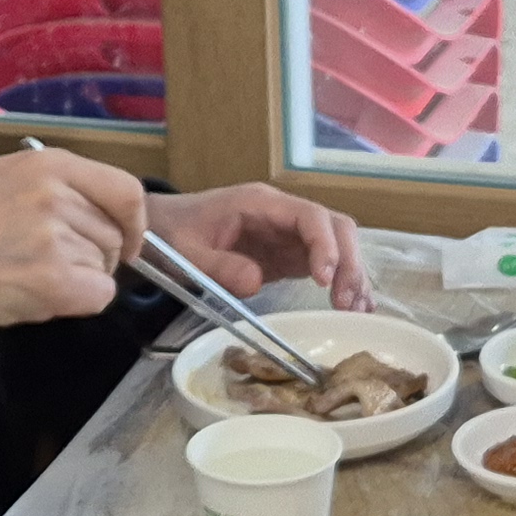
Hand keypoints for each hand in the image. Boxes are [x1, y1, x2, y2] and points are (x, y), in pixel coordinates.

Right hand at [0, 150, 140, 335]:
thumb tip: (96, 215)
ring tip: (23, 277)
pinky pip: (98, 297)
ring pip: (105, 268)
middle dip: (92, 257)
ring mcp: (56, 236)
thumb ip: (52, 190)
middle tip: (41, 266)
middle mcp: (57, 193)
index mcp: (48, 163)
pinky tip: (33, 298)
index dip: (131, 222)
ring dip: (77, 281)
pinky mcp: (53, 280)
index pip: (126, 190)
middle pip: (115, 235)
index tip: (124, 241)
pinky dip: (75, 304)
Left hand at [150, 183, 367, 312]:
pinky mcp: (288, 254)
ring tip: (355, 311)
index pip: (310, 216)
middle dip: (348, 263)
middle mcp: (283, 215)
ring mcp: (289, 234)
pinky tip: (355, 306)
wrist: (160, 228)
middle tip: (344, 304)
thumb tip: (256, 283)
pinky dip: (342, 282)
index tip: (324, 281)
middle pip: (335, 227)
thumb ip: (219, 266)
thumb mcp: (187, 252)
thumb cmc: (172, 234)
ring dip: (351, 275)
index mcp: (261, 204)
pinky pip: (325, 263)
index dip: (325, 245)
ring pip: (337, 245)